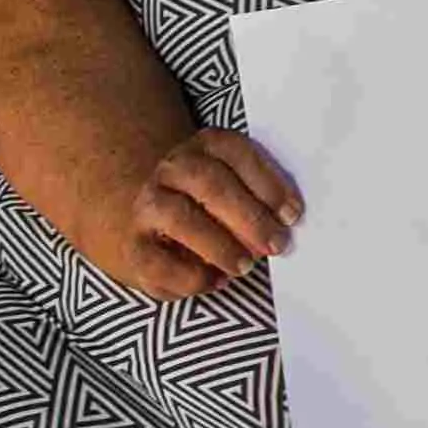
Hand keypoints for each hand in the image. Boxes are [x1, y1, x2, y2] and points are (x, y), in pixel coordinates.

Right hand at [108, 125, 302, 301]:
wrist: (156, 221)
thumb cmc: (215, 209)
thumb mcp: (240, 191)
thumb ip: (262, 201)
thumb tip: (284, 226)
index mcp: (206, 146)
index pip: (236, 152)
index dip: (268, 183)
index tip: (293, 214)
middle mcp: (173, 169)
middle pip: (210, 183)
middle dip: (248, 216)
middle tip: (276, 244)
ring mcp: (149, 205)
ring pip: (180, 217)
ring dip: (219, 245)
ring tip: (245, 266)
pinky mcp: (134, 245)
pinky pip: (158, 261)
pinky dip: (190, 276)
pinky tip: (216, 281)